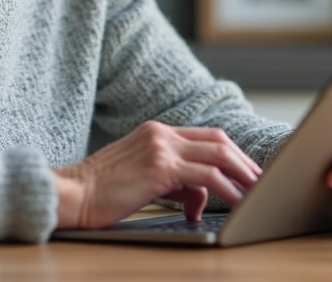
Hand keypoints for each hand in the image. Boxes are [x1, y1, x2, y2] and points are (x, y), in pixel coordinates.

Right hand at [52, 121, 262, 228]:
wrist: (71, 195)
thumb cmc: (101, 193)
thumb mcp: (144, 182)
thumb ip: (175, 184)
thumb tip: (200, 200)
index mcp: (155, 132)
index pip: (205, 136)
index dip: (231, 152)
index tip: (247, 170)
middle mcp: (160, 133)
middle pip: (217, 140)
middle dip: (243, 161)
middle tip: (260, 180)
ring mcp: (160, 147)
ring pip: (218, 153)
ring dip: (242, 173)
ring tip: (257, 191)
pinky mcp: (160, 167)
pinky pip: (206, 176)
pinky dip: (227, 188)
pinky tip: (237, 201)